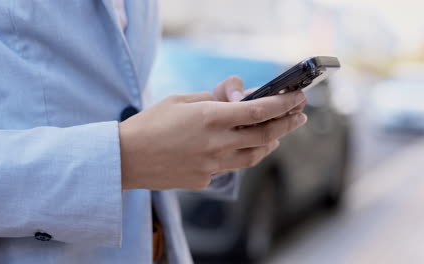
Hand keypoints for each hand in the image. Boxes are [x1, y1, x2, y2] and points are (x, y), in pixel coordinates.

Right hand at [120, 78, 306, 190]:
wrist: (125, 159)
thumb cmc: (149, 124)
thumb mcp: (180, 100)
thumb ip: (214, 97)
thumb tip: (240, 92)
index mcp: (209, 117)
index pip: (258, 110)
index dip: (283, 104)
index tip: (298, 98)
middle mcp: (215, 143)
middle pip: (265, 135)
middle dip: (287, 124)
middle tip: (299, 116)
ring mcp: (211, 165)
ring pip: (253, 156)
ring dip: (270, 143)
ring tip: (277, 134)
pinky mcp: (204, 179)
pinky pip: (231, 167)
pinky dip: (241, 155)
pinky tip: (239, 148)